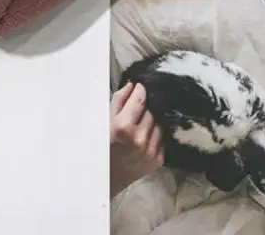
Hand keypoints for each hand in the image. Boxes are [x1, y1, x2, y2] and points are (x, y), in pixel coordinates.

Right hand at [110, 82, 163, 196]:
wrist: (108, 178)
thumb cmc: (103, 146)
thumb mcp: (105, 121)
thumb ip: (118, 101)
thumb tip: (132, 86)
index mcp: (123, 127)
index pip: (140, 100)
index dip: (141, 90)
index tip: (140, 87)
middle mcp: (139, 138)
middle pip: (151, 111)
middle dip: (145, 107)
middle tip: (136, 109)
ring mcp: (150, 150)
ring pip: (158, 124)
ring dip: (151, 121)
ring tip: (140, 124)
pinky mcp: (158, 160)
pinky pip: (161, 139)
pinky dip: (155, 135)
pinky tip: (144, 136)